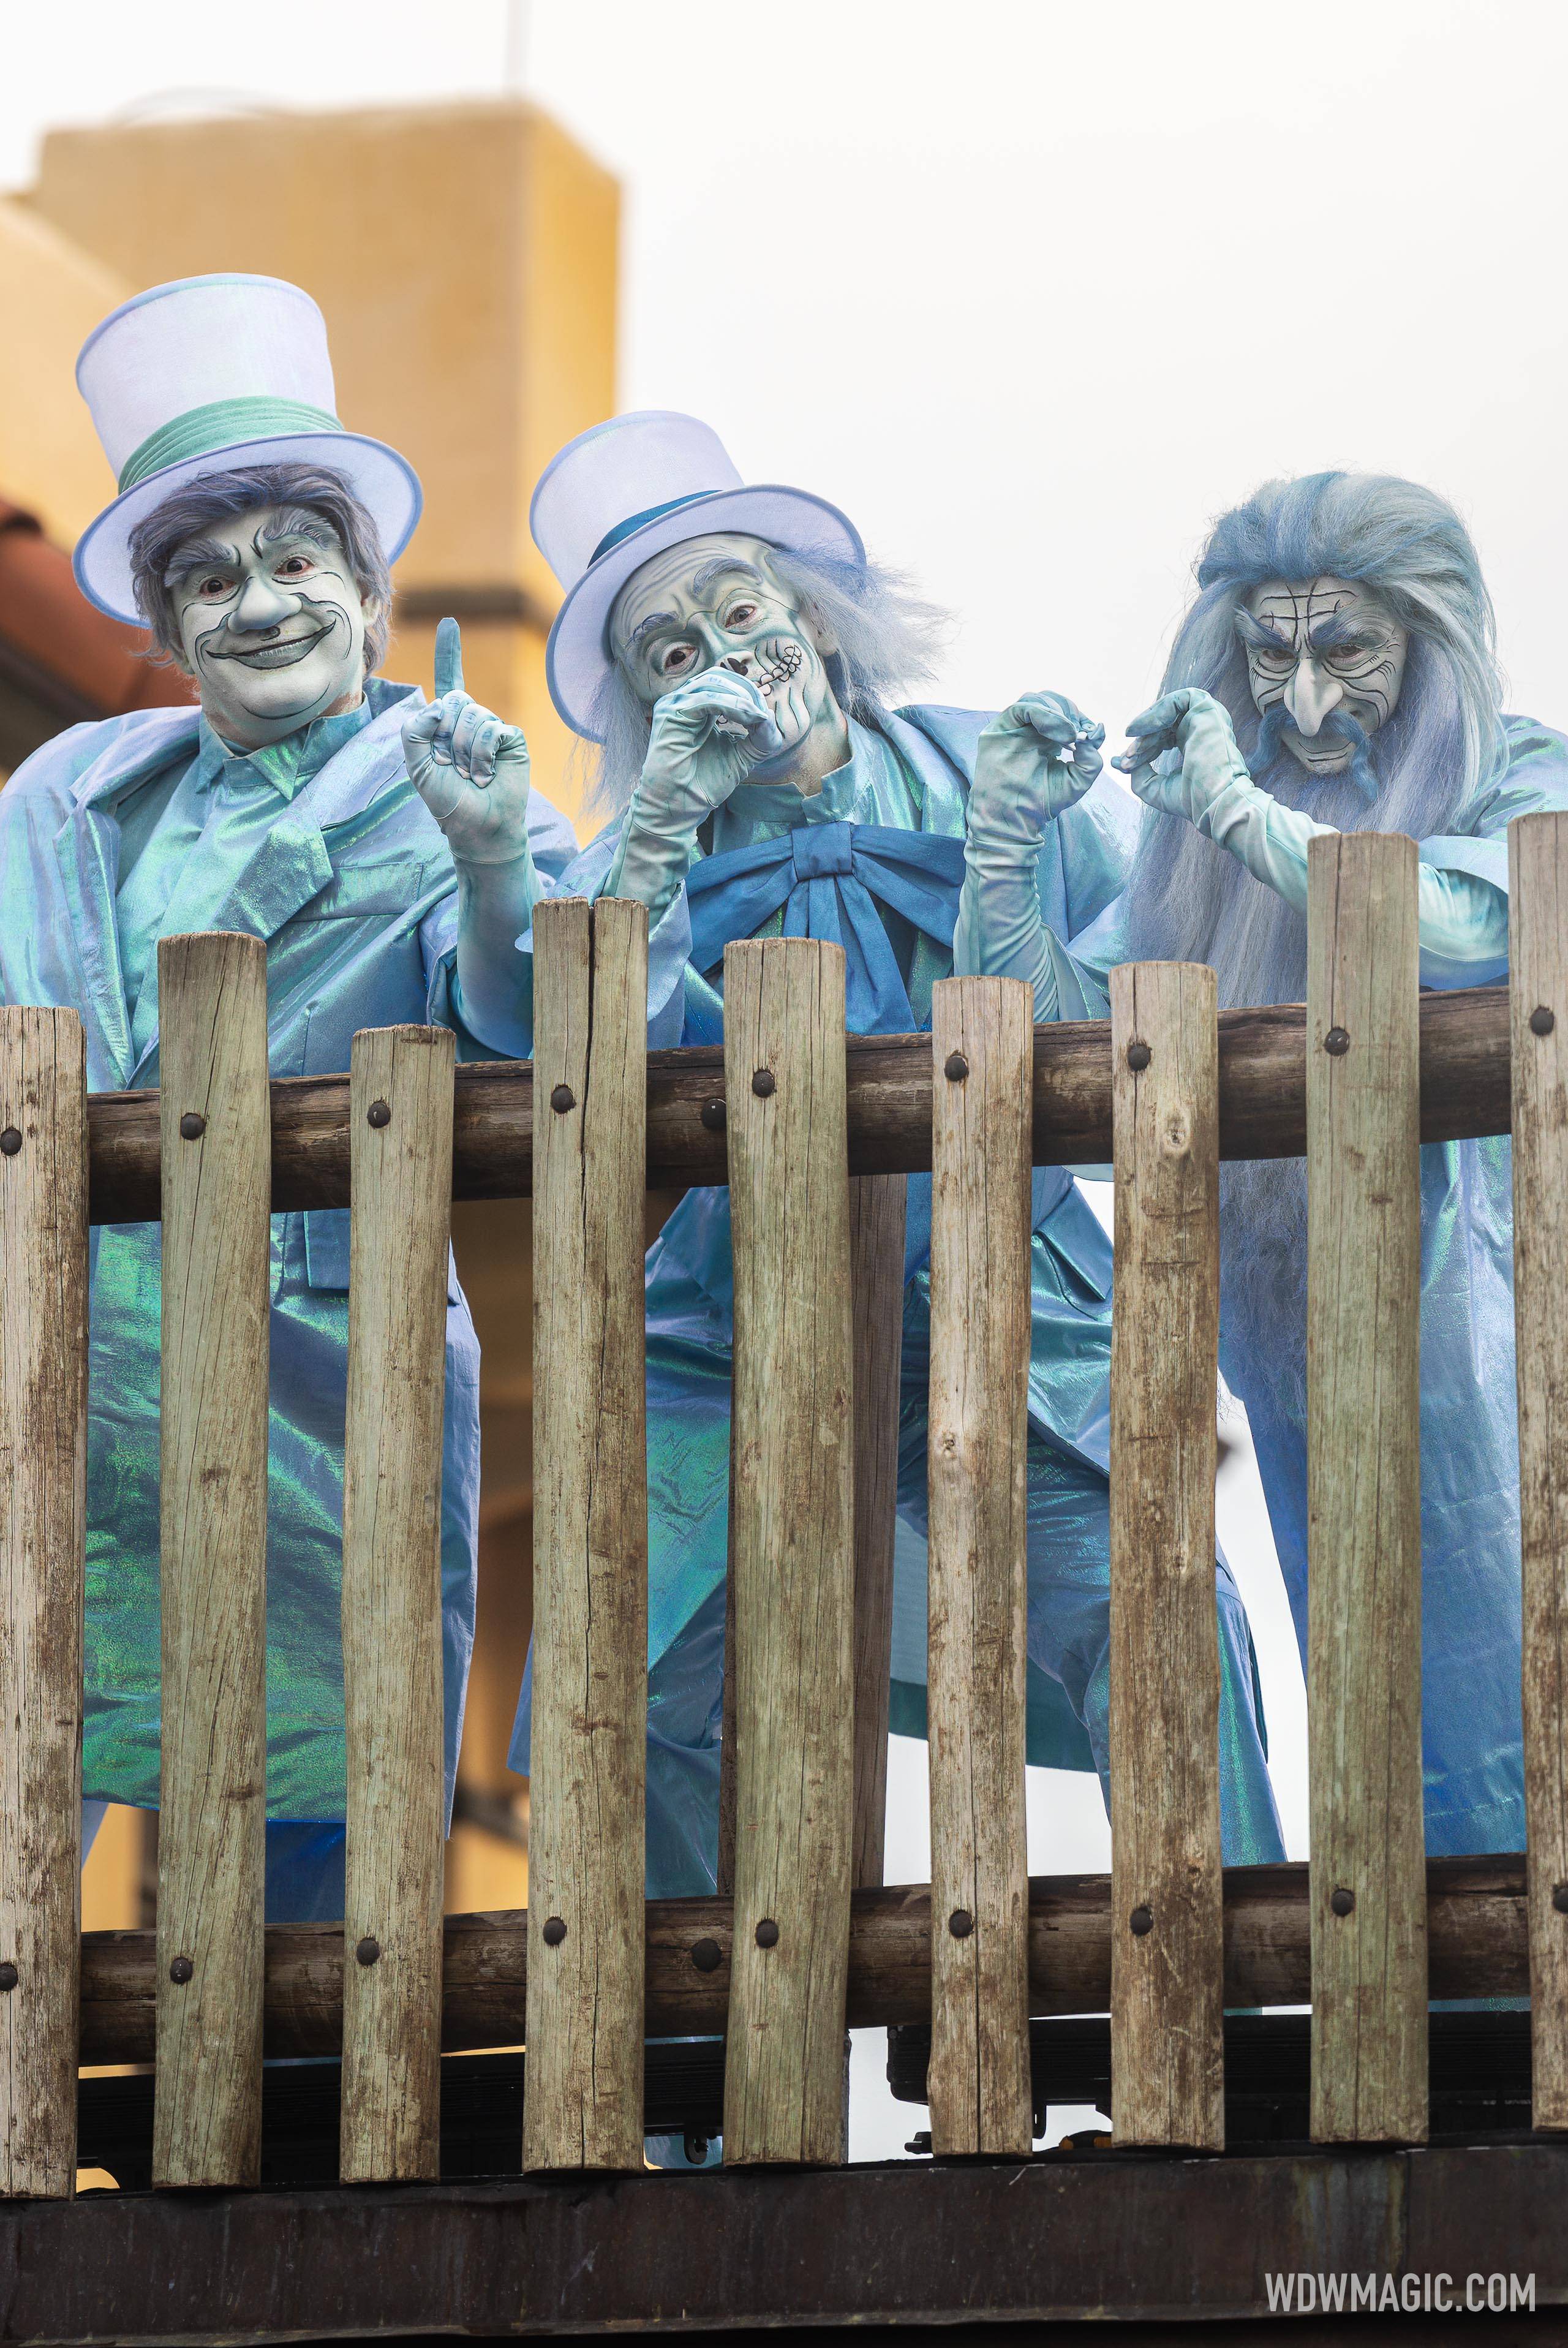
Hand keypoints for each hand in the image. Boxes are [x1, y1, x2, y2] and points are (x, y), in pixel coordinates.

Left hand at [403, 619, 531, 864]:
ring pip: (474, 716)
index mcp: (445, 724)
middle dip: (447, 735)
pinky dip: (482, 753)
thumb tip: (437, 704)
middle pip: (455, 700)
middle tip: (452, 767)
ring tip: (470, 776)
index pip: (448, 681)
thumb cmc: (447, 802)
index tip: (449, 623)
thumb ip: (413, 730)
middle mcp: (471, 721)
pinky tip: (485, 773)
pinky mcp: (513, 739)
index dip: (448, 652)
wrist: (478, 828)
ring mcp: (493, 729)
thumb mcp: (415, 766)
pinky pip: (493, 729)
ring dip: (465, 751)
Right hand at [639, 665, 785, 823]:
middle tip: (763, 713)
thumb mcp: (741, 757)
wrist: (680, 808)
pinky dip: (731, 706)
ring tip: (757, 717)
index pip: (725, 683)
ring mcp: (674, 705)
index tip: (765, 716)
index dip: (749, 694)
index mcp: (697, 708)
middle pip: (720, 676)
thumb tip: (769, 714)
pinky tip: (746, 718)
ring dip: (741, 698)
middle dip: (747, 691)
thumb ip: (758, 737)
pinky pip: (707, 699)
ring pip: (714, 684)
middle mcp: (683, 701)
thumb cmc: (704, 784)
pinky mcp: (670, 714)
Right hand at [969, 691, 1104, 845]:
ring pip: (1035, 699)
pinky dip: (1042, 712)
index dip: (1080, 718)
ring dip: (1057, 711)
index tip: (1092, 732)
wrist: (1014, 819)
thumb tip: (1093, 734)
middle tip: (1079, 731)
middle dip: (1070, 711)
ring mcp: (1013, 728)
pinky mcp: (1000, 729)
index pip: (1064, 713)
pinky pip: (1021, 708)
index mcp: (1046, 739)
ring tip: (1068, 734)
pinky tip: (1055, 732)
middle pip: (1050, 701)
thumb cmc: (1041, 803)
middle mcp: (1029, 729)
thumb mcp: (1077, 782)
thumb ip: (1091, 760)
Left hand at [1111, 686, 1252, 824]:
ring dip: (1146, 728)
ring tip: (1133, 749)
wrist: (1214, 801)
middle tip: (1127, 758)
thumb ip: (1137, 773)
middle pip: (1163, 725)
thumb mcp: (1154, 788)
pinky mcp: (1208, 709)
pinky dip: (1157, 712)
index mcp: (1193, 744)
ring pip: (1169, 711)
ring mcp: (1206, 717)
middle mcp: (1201, 728)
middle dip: (1141, 741)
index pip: (1161, 737)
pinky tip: (1142, 731)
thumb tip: (1117, 762)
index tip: (1124, 766)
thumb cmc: (1191, 800)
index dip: (1142, 749)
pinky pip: (1179, 699)